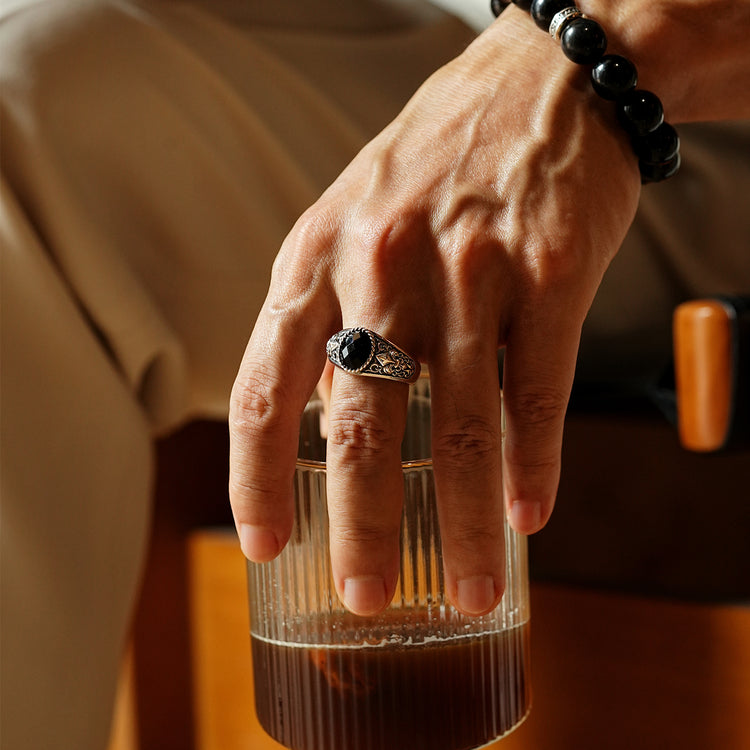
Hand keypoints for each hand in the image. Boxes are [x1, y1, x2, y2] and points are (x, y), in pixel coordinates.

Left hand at [229, 7, 639, 616]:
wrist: (541, 86)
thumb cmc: (432, 168)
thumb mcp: (349, 222)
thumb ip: (329, 318)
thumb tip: (324, 424)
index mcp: (315, 258)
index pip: (263, 389)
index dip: (255, 478)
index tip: (261, 546)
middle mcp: (383, 265)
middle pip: (362, 422)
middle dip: (361, 524)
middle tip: (367, 597)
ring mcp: (471, 269)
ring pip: (462, 422)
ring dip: (466, 520)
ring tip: (468, 588)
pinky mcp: (551, 272)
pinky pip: (540, 389)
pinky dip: (535, 461)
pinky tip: (532, 514)